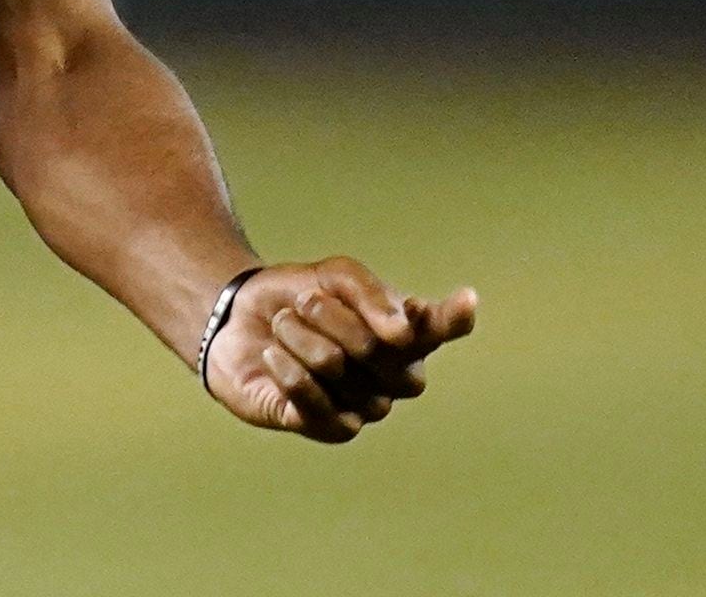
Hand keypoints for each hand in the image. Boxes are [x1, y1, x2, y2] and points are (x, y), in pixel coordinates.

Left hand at [203, 257, 477, 442]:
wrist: (239, 320)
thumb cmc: (298, 297)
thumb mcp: (334, 276)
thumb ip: (371, 295)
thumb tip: (404, 333)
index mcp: (405, 335)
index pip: (440, 330)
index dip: (454, 318)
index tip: (466, 299)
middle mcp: (394, 377)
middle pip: (375, 347)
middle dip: (330, 316)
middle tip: (304, 299)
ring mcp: (365, 407)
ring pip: (336, 368)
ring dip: (299, 337)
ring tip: (283, 325)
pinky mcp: (328, 428)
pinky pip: (314, 405)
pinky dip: (288, 372)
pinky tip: (273, 355)